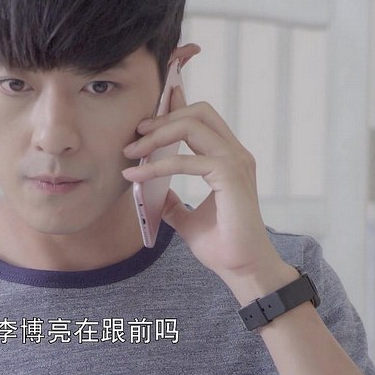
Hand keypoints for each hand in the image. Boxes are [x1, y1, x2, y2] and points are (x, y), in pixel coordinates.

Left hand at [121, 75, 290, 292]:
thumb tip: (154, 193)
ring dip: (156, 135)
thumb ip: (173, 202)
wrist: (243, 270)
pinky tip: (137, 175)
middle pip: (199, 112)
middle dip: (163, 117)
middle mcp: (235, 154)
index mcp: (229, 159)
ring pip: (191, 126)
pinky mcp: (230, 176)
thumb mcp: (187, 219)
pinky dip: (157, 164)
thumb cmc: (223, 246)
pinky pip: (185, 160)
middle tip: (136, 133)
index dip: (178, 104)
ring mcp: (235, 162)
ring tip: (131, 152)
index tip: (152, 104)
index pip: (203, 119)